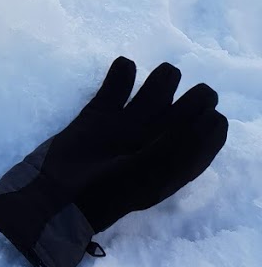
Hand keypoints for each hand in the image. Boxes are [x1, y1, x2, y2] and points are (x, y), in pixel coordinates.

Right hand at [0, 58, 226, 266]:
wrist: (54, 199)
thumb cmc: (106, 193)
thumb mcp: (153, 176)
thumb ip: (181, 148)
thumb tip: (210, 119)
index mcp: (171, 166)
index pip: (206, 137)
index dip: (211, 123)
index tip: (208, 115)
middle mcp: (152, 145)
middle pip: (184, 111)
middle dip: (194, 98)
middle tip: (193, 94)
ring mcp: (124, 130)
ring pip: (153, 94)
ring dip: (163, 79)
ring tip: (163, 75)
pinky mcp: (96, 118)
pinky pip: (114, 89)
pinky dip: (122, 73)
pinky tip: (125, 66)